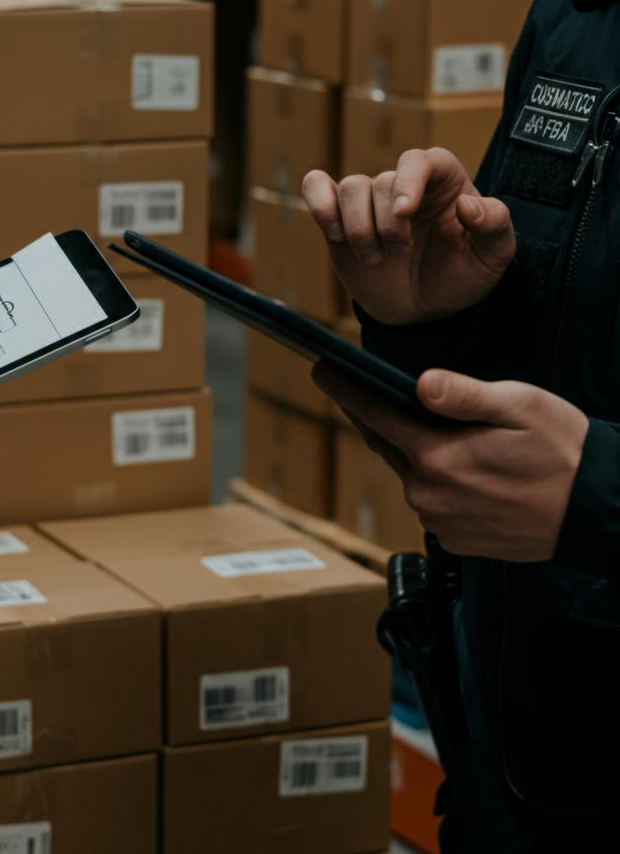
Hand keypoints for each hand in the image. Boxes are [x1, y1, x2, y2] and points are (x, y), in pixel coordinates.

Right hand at [301, 148, 515, 324]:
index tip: (404, 212)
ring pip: (351, 188)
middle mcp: (403, 185)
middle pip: (380, 181)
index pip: (421, 160)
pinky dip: (319, 203)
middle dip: (386, 225)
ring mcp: (368, 202)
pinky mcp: (339, 219)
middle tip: (400, 253)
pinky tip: (333, 233)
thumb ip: (495, 226)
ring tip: (374, 258)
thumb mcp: (493, 257)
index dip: (409, 181)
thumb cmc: (459, 276)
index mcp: (443, 183)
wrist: (423, 310)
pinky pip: (317, 189)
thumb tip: (469, 205)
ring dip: (358, 228)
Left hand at [313, 363, 588, 561]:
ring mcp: (440, 522)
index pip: (375, 416)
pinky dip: (438, 483)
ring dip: (415, 453)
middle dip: (375, 418)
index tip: (322, 371)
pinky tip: (466, 473)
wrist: (600, 512)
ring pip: (411, 474)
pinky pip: (433, 502)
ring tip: (440, 433)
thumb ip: (464, 395)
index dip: (346, 391)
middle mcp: (428, 495)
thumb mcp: (519, 407)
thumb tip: (419, 384)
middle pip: (388, 446)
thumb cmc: (565, 452)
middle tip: (362, 391)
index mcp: (437, 457)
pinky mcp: (455, 541)